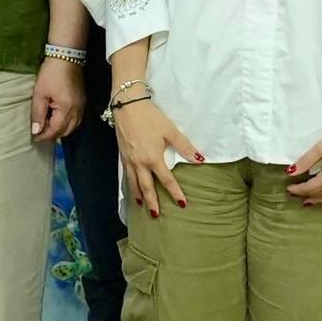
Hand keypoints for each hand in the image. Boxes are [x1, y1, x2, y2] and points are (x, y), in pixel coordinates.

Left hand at [30, 55, 85, 143]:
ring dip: (61, 130)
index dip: (45, 135)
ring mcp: (82, 106)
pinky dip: (67, 123)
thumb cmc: (51, 73)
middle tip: (40, 134)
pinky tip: (57, 119)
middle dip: (53, 135)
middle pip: (66, 131)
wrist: (66, 56)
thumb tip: (36, 131)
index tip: (35, 137)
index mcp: (67, 109)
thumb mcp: (40, 93)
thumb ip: (37, 113)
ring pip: (73, 126)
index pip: (56, 130)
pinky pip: (76, 119)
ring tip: (47, 127)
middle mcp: (78, 110)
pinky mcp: (82, 101)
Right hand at [114, 98, 201, 216]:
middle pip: (146, 187)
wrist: (127, 105)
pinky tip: (132, 186)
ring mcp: (129, 160)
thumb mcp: (170, 130)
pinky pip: (126, 174)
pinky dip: (130, 184)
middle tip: (156, 215)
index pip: (166, 180)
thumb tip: (199, 160)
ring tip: (142, 205)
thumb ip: (184, 147)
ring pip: (133, 183)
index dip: (175, 192)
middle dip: (152, 202)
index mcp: (153, 158)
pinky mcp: (122, 154)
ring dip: (138, 196)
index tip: (182, 204)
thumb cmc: (150, 117)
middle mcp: (139, 163)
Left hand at [286, 122, 321, 208]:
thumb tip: (291, 172)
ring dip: (319, 201)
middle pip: (319, 194)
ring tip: (309, 201)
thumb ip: (305, 161)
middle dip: (306, 195)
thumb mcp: (321, 148)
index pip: (309, 188)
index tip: (289, 189)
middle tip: (296, 195)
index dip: (298, 190)